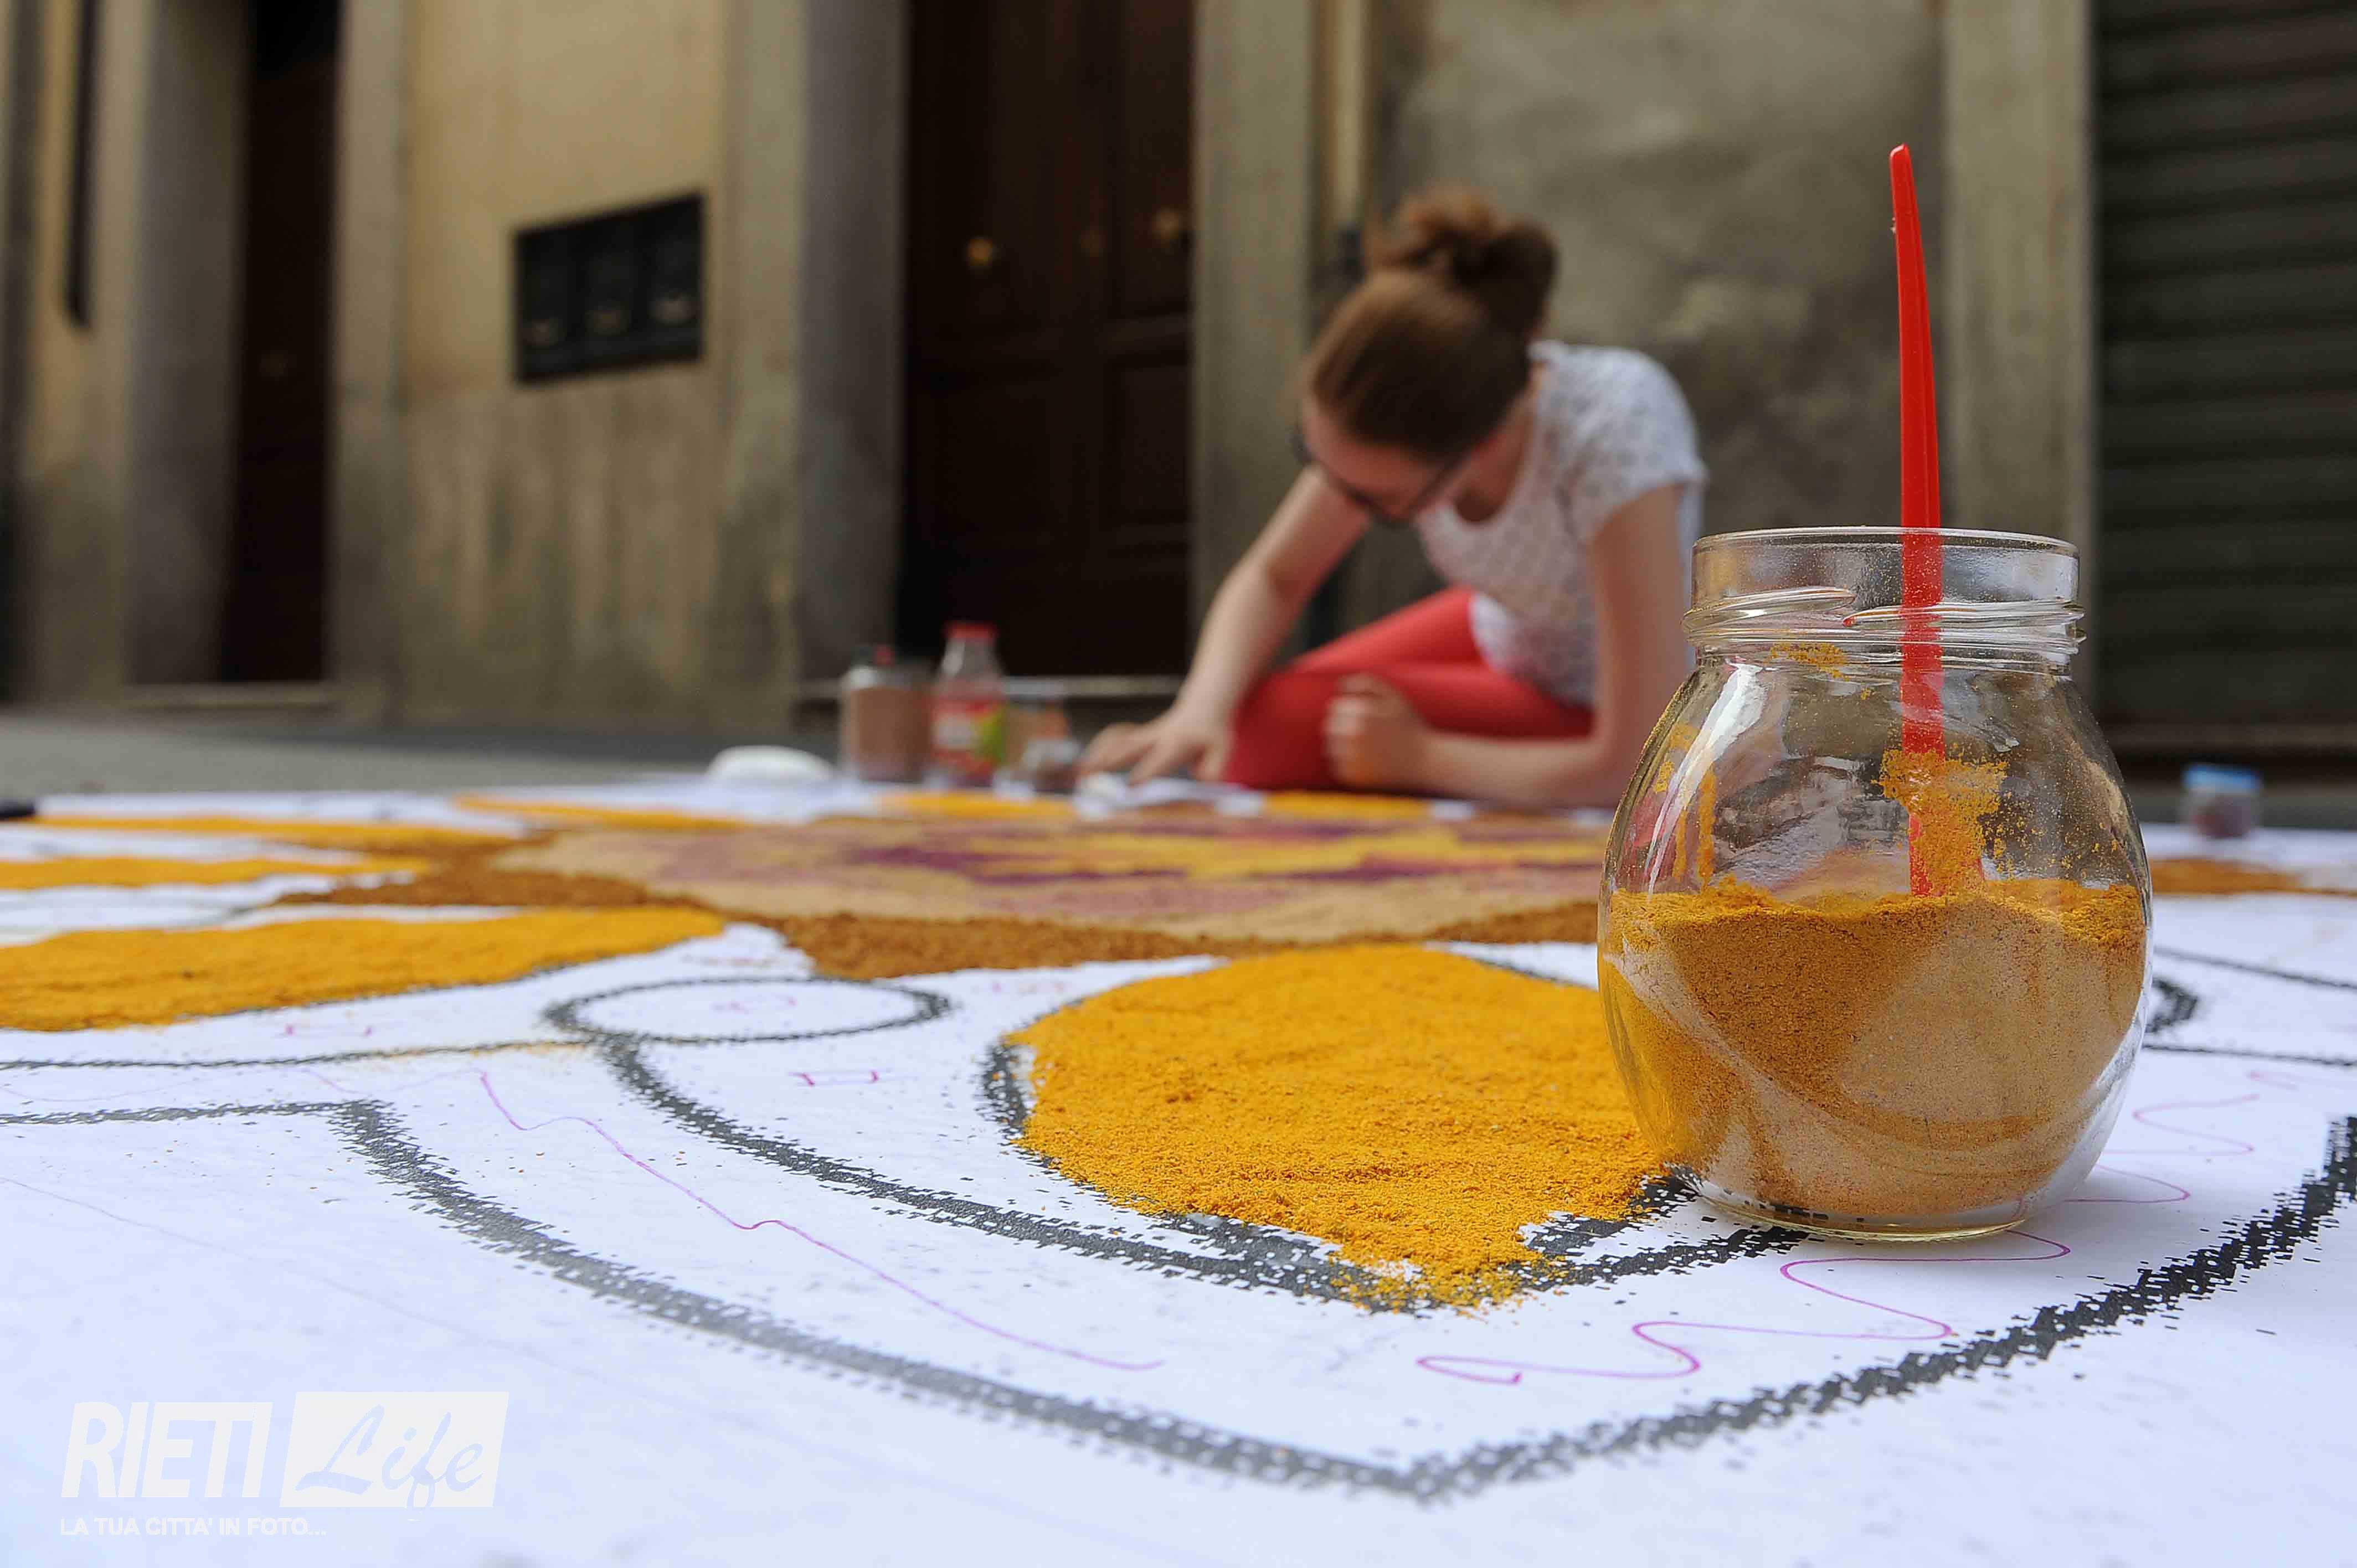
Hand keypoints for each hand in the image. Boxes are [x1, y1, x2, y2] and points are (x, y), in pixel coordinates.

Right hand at [1078, 706, 1231, 785]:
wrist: (1203, 708)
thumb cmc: (1213, 734)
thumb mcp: (1223, 748)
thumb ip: (1214, 766)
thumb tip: (1203, 781)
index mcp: (1177, 742)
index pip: (1159, 758)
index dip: (1145, 771)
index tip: (1130, 787)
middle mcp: (1156, 736)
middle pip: (1128, 746)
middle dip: (1108, 760)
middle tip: (1088, 777)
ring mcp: (1144, 734)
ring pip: (1116, 740)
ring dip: (1097, 754)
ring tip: (1080, 775)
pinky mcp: (1136, 735)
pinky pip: (1114, 737)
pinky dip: (1098, 748)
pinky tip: (1085, 766)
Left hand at [1323, 675, 1429, 790]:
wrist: (1424, 762)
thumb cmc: (1409, 728)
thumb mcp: (1394, 698)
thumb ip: (1367, 684)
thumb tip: (1340, 686)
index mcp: (1362, 713)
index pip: (1335, 708)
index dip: (1349, 711)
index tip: (1366, 718)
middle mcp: (1354, 735)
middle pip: (1330, 727)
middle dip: (1344, 728)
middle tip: (1367, 735)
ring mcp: (1351, 757)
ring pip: (1331, 747)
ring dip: (1343, 746)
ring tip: (1368, 749)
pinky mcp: (1352, 776)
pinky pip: (1337, 766)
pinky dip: (1347, 764)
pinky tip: (1368, 763)